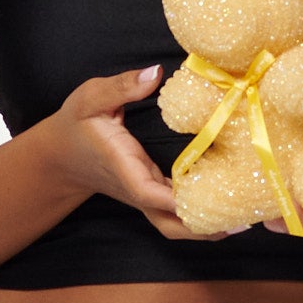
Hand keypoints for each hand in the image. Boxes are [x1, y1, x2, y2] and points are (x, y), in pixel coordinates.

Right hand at [44, 66, 225, 241]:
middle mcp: (137, 189)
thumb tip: (154, 74)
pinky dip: (199, 217)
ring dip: (204, 229)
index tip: (210, 198)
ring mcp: (143, 197)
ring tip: (241, 220)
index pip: (150, 192)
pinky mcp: (150, 196)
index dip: (178, 200)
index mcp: (124, 167)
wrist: (60, 155)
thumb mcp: (91, 98)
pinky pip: (174, 214)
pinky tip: (226, 208)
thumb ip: (121, 86)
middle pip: (169, 223)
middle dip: (202, 228)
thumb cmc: (76, 125)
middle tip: (240, 220)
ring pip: (173, 225)